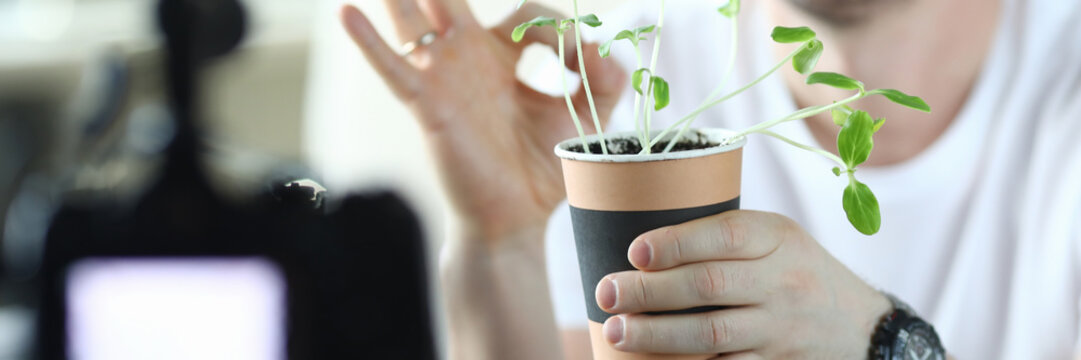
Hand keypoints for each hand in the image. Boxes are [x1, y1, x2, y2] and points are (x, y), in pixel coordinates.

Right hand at [340, 1, 624, 240]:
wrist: (517, 216)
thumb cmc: (543, 168)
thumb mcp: (586, 116)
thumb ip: (604, 78)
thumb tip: (610, 46)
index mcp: (502, 56)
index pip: (526, 12)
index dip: (558, 27)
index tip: (583, 62)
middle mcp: (467, 58)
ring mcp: (443, 77)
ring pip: (412, 17)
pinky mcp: (427, 104)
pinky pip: (394, 67)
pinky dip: (370, 41)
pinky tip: (349, 12)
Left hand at [595, 210, 891, 358]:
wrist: (864, 328)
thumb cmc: (796, 272)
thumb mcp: (777, 239)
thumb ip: (723, 238)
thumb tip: (639, 249)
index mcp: (778, 237)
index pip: (726, 235)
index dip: (676, 243)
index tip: (634, 252)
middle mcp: (783, 281)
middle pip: (709, 285)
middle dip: (650, 291)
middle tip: (606, 293)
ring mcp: (781, 328)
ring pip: (712, 333)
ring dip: (658, 334)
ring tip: (617, 331)